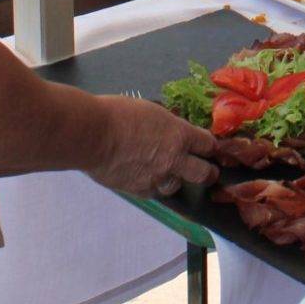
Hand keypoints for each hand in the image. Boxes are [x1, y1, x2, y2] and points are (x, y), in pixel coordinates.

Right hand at [87, 95, 217, 197]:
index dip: (211, 146)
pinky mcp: (139, 190)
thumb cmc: (117, 114)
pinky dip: (152, 186)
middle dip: (209, 173)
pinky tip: (146, 177)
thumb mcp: (151, 111)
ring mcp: (157, 177)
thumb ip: (166, 124)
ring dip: (176, 179)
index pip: (207, 144)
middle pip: (204, 173)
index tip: (210, 148)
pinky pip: (154, 192)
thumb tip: (171, 128)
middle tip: (208, 172)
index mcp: (179, 134)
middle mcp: (173, 158)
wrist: (94, 134)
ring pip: (177, 186)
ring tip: (169, 173)